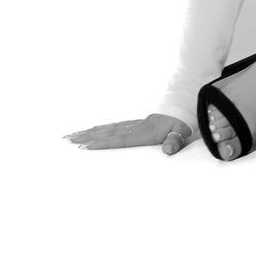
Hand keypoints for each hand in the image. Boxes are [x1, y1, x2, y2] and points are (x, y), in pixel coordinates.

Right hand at [66, 113, 193, 154]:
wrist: (188, 105)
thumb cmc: (184, 123)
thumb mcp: (183, 133)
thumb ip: (175, 141)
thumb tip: (168, 150)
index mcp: (145, 133)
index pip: (119, 139)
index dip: (102, 143)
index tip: (84, 146)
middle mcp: (136, 127)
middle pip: (107, 132)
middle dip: (87, 136)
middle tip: (67, 139)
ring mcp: (136, 124)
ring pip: (109, 128)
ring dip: (90, 132)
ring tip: (72, 135)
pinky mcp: (137, 123)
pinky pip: (116, 126)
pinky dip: (102, 128)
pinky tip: (93, 130)